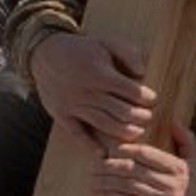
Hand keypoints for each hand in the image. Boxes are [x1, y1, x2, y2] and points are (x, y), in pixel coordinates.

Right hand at [30, 31, 155, 147]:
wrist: (44, 54)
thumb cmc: (81, 50)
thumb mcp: (107, 43)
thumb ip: (128, 53)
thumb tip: (142, 71)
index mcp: (100, 74)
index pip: (130, 91)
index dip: (145, 97)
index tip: (152, 100)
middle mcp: (87, 92)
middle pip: (119, 110)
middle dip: (138, 116)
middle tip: (148, 118)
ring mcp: (73, 105)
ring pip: (102, 123)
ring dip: (122, 131)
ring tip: (137, 134)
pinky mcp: (61, 115)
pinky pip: (76, 133)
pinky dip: (89, 144)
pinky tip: (102, 153)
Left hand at [88, 124, 195, 195]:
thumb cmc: (194, 192)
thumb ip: (187, 142)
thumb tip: (174, 122)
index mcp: (179, 168)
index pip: (145, 153)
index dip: (123, 150)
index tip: (108, 151)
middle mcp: (172, 183)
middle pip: (132, 170)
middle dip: (108, 167)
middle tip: (92, 166)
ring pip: (129, 187)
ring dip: (106, 183)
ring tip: (92, 181)